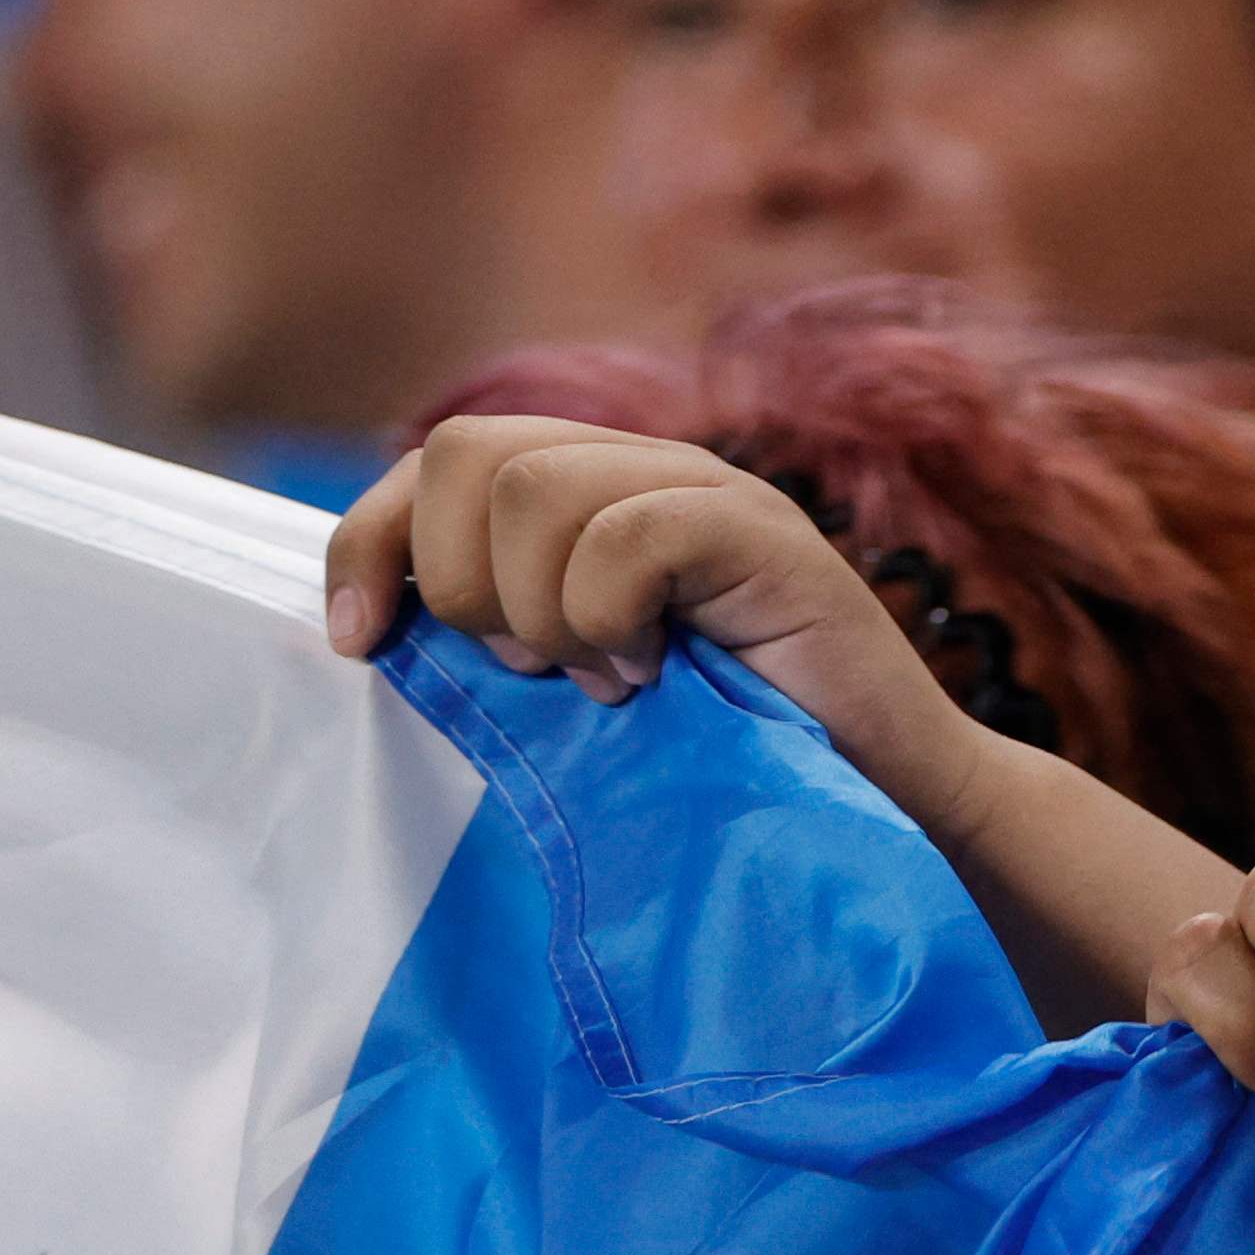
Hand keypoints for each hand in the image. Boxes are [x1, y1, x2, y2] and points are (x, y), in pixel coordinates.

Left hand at [324, 416, 990, 839]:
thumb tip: (384, 618)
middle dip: (461, 581)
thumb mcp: (587, 684)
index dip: (372, 544)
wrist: (893, 801)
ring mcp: (706, 487)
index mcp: (590, 489)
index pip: (435, 460)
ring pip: (533, 489)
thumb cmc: (740, 758)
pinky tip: (654, 671)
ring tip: (608, 677)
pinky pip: (624, 536)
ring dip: (543, 611)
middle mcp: (643, 464)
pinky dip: (610, 617)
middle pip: (465, 453)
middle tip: (533, 667)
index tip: (360, 644)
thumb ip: (507, 627)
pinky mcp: (761, 531)